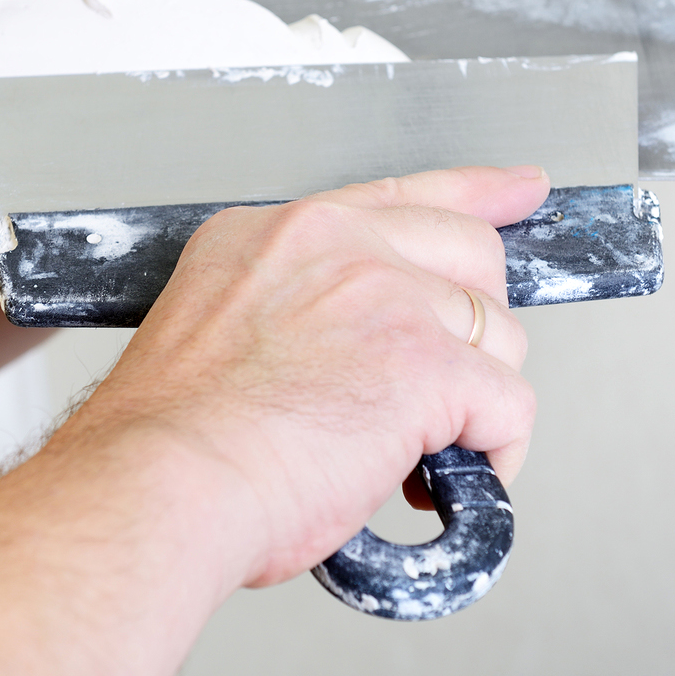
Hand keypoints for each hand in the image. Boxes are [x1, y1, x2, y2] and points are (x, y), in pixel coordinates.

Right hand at [69, 165, 550, 588]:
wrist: (155, 485)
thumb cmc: (166, 444)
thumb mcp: (214, 331)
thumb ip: (292, 315)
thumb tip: (350, 357)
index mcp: (279, 235)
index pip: (402, 195)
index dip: (476, 194)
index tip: (519, 190)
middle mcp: (337, 247)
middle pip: (472, 258)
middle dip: (476, 330)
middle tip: (446, 390)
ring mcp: (386, 298)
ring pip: (498, 338)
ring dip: (473, 405)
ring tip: (410, 457)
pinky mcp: (426, 365)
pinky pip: (508, 407)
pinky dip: (493, 456)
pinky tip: (439, 484)